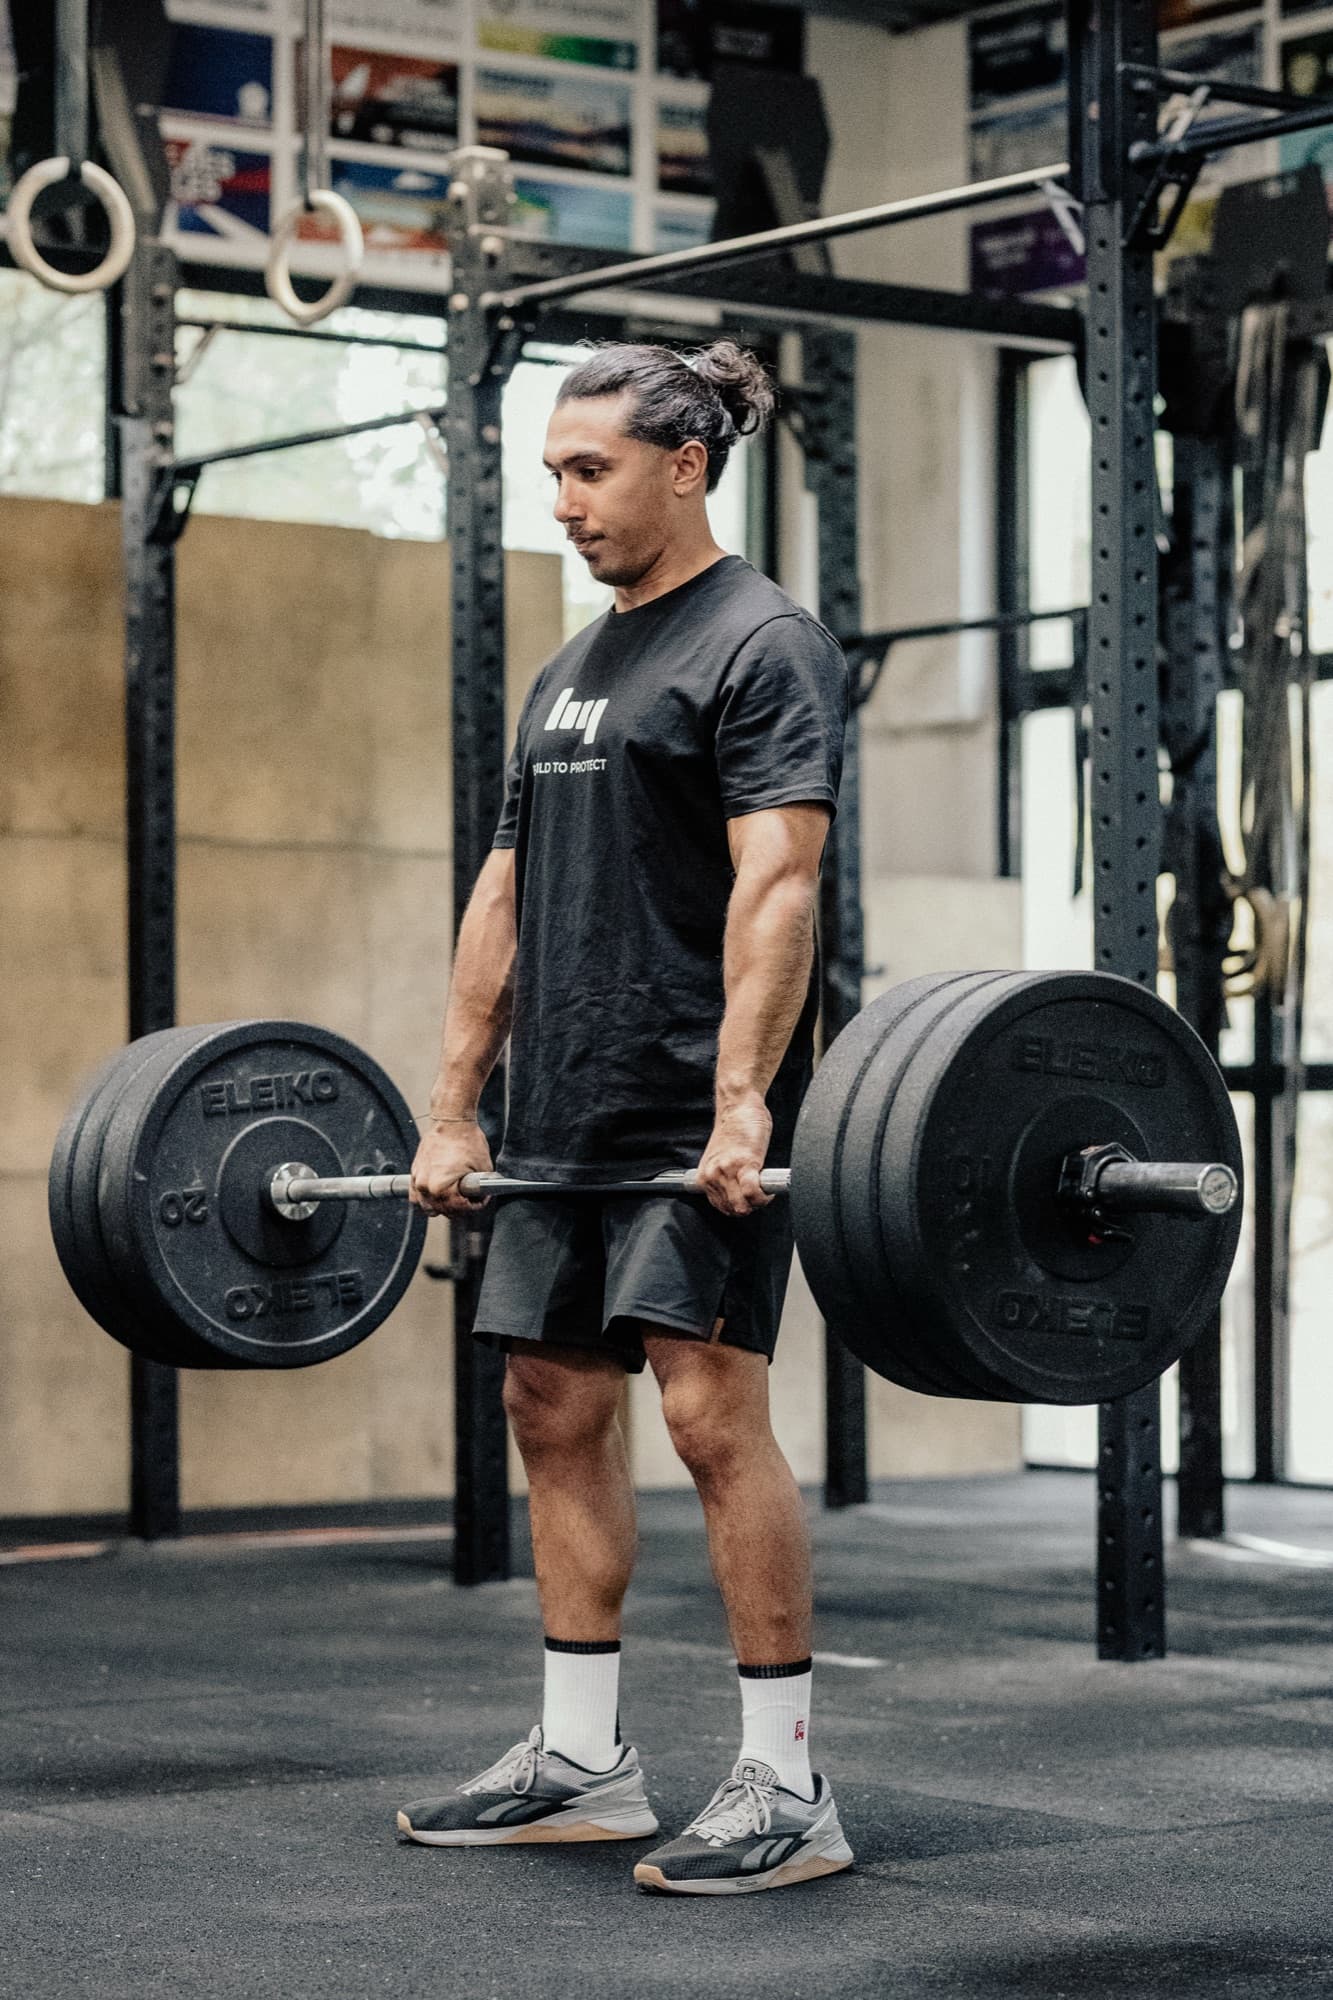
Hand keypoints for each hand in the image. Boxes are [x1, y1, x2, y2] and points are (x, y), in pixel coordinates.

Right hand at [409, 1121, 493, 1215]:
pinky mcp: (414, 1173)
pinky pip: (416, 1196)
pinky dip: (426, 1198)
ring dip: (442, 1206)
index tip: (481, 1199)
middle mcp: (425, 1187)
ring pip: (428, 1207)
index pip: (459, 1209)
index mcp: (441, 1188)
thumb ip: (481, 1188)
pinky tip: (438, 1194)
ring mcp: (417, 1180)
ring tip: (455, 1198)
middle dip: (460, 1207)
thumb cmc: (466, 1140)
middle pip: (443, 1211)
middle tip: (471, 1198)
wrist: (451, 1121)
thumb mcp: (484, 1168)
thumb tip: (480, 1197)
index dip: (475, 1206)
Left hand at [695, 1097, 773, 1215]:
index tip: (749, 1199)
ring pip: (742, 1206)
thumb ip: (725, 1177)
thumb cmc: (734, 1128)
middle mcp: (712, 1176)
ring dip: (758, 1203)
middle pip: (732, 1210)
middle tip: (760, 1195)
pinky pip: (752, 1193)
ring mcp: (727, 1171)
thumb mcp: (721, 1159)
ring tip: (764, 1192)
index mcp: (705, 1176)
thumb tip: (738, 1194)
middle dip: (750, 1207)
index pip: (721, 1207)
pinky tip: (768, 1191)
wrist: (738, 1105)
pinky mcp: (744, 1164)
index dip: (739, 1206)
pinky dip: (763, 1197)